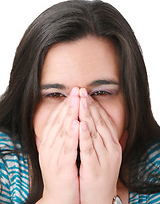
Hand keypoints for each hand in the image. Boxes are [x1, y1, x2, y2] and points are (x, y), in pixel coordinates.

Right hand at [36, 87, 79, 203]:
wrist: (59, 198)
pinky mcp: (62, 166)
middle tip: (76, 90)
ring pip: (62, 131)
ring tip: (76, 101)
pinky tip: (77, 123)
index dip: (65, 105)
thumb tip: (66, 123)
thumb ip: (61, 138)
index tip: (74, 93)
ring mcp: (54, 156)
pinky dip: (71, 135)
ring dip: (70, 115)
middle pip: (59, 121)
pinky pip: (67, 148)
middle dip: (69, 104)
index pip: (56, 119)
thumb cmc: (62, 173)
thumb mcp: (59, 152)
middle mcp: (49, 146)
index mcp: (49, 142)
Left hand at [79, 88, 121, 203]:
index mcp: (112, 144)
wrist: (99, 200)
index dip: (94, 106)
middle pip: (99, 122)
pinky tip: (80, 123)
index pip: (104, 120)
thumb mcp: (104, 154)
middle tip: (81, 91)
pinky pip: (89, 149)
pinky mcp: (95, 168)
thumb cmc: (99, 173)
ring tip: (80, 101)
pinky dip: (85, 135)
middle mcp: (111, 148)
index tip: (85, 94)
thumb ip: (104, 138)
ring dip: (87, 115)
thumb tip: (104, 124)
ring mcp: (105, 158)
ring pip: (95, 132)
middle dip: (89, 105)